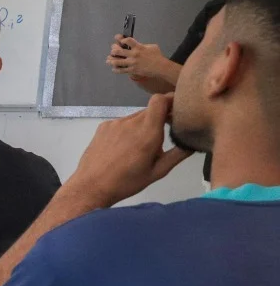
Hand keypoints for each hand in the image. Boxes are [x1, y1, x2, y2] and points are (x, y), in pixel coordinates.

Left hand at [66, 93, 192, 207]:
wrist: (91, 185)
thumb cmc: (128, 182)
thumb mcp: (158, 171)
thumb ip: (178, 154)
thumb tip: (194, 142)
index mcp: (147, 132)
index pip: (160, 100)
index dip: (171, 99)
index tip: (179, 108)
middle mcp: (131, 122)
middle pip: (151, 110)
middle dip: (161, 117)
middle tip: (168, 131)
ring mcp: (115, 123)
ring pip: (136, 117)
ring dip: (144, 126)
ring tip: (142, 146)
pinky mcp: (103, 126)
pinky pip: (122, 123)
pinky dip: (128, 130)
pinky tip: (125, 147)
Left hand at [107, 36, 164, 77]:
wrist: (161, 67)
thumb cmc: (157, 56)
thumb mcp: (152, 47)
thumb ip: (143, 45)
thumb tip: (137, 44)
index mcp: (138, 47)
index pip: (127, 40)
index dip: (121, 39)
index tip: (120, 40)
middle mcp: (134, 55)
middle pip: (118, 51)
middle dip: (113, 50)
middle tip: (113, 50)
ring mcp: (132, 63)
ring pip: (117, 62)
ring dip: (111, 61)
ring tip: (108, 60)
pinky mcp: (132, 70)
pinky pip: (121, 70)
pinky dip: (116, 69)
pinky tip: (113, 69)